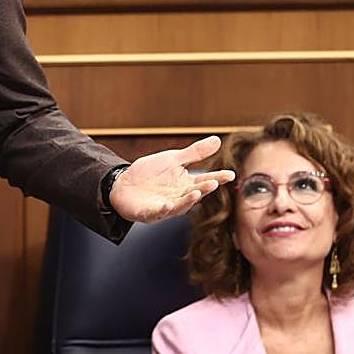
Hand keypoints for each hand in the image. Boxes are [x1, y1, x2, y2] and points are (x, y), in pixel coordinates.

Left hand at [108, 136, 234, 223]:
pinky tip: (166, 204)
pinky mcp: (149, 213)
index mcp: (186, 184)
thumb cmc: (151, 173)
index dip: (218, 178)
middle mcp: (179, 198)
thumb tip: (217, 140)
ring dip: (188, 201)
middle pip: (194, 194)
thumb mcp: (173, 159)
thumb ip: (195, 153)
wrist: (124, 184)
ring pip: (179, 206)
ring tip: (196, 192)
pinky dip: (162, 210)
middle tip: (213, 182)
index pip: (205, 180)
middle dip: (204, 189)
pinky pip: (157, 213)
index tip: (230, 174)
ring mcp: (165, 207)